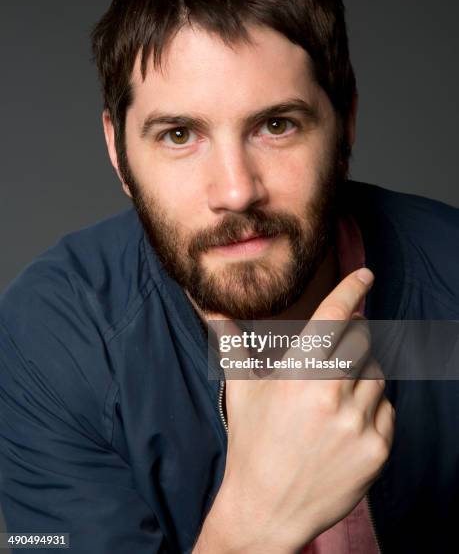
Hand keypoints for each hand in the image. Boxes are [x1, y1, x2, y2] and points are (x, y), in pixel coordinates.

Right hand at [197, 268, 393, 552]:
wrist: (267, 506)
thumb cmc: (251, 441)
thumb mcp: (240, 388)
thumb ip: (229, 342)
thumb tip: (209, 308)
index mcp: (298, 373)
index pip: (334, 316)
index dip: (351, 289)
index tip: (364, 275)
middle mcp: (331, 394)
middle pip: (362, 339)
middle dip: (353, 337)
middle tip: (335, 354)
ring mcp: (357, 423)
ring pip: (377, 374)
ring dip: (361, 375)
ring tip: (335, 396)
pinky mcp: (377, 449)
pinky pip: (388, 409)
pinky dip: (372, 409)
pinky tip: (346, 424)